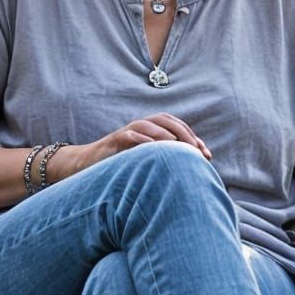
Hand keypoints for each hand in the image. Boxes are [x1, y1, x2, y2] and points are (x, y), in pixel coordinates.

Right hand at [70, 115, 211, 173]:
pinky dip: (141, 139)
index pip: (176, 126)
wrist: (87, 166)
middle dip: (184, 134)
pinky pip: (128, 136)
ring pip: (147, 124)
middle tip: (198, 151)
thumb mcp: (145, 163)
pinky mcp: (113, 141)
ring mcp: (126, 132)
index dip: (192, 137)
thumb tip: (191, 174)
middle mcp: (140, 127)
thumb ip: (163, 162)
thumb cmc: (120, 166)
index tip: (206, 154)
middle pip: (165, 121)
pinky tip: (152, 148)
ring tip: (179, 146)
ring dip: (165, 134)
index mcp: (151, 130)